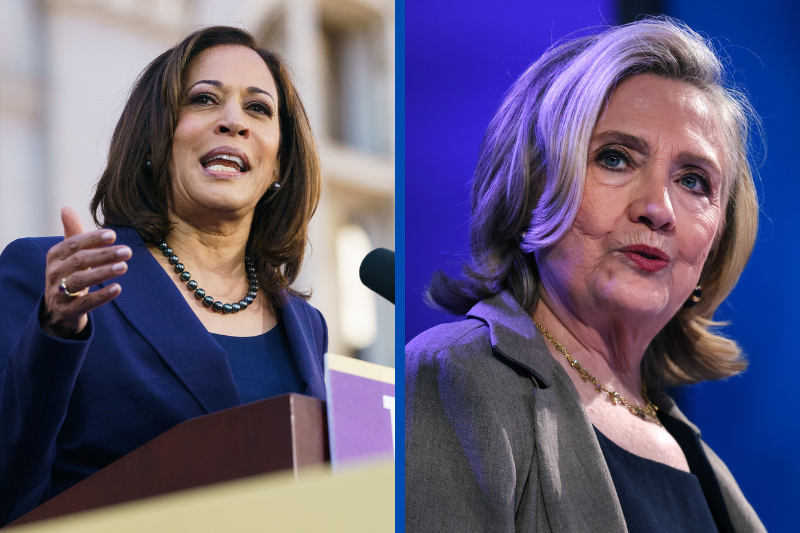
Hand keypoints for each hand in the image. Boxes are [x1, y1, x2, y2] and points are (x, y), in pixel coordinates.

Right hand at [40, 207, 131, 338]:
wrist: (57, 312)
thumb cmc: (67, 276)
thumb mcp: (68, 256)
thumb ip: (72, 233)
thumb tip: (65, 207)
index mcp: (56, 256)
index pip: (74, 244)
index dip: (93, 239)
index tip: (113, 234)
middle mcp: (55, 273)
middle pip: (79, 261)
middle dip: (103, 254)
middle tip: (127, 251)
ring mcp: (59, 293)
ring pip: (80, 281)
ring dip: (103, 272)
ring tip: (124, 266)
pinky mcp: (68, 311)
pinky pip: (85, 303)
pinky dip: (101, 296)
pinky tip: (117, 288)